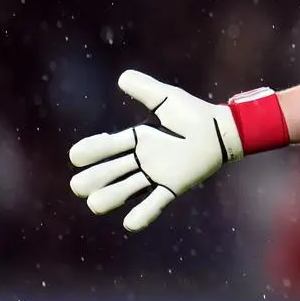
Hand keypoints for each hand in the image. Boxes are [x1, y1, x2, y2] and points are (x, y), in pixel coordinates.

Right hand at [69, 70, 249, 231]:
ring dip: (109, 198)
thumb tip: (122, 77)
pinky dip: (141, 216)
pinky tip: (129, 223)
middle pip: (108, 173)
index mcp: (138, 138)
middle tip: (79, 185)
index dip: (91, 151)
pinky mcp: (172, 187)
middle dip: (93, 179)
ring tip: (96, 203)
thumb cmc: (195, 113)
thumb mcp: (167, 99)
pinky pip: (154, 205)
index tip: (77, 155)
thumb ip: (146, 89)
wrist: (222, 130)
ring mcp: (155, 175)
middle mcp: (142, 159)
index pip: (107, 147)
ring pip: (124, 192)